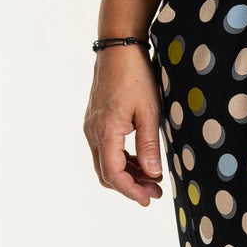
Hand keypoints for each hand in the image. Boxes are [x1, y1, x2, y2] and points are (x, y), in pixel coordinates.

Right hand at [84, 46, 165, 204]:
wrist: (118, 48)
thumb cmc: (135, 76)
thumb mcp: (149, 111)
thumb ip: (149, 145)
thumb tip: (152, 175)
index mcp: (105, 132)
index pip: (113, 174)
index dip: (131, 191)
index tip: (149, 199)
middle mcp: (93, 132)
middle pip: (106, 173)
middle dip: (130, 187)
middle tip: (154, 193)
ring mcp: (92, 127)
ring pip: (105, 162)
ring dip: (127, 174)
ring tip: (152, 180)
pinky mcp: (96, 121)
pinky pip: (105, 149)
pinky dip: (122, 160)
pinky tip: (140, 162)